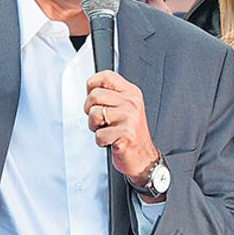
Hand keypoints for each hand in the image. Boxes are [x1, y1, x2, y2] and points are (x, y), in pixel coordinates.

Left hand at [85, 70, 161, 198]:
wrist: (144, 158)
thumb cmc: (131, 133)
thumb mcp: (126, 108)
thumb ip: (111, 96)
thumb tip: (90, 88)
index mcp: (131, 92)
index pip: (106, 76)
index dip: (92, 86)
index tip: (95, 99)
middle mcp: (132, 102)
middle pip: (95, 95)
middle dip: (90, 110)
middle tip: (101, 120)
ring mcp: (130, 117)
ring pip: (94, 114)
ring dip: (95, 127)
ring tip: (107, 130)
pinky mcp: (126, 134)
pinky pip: (99, 135)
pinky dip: (101, 141)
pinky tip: (111, 141)